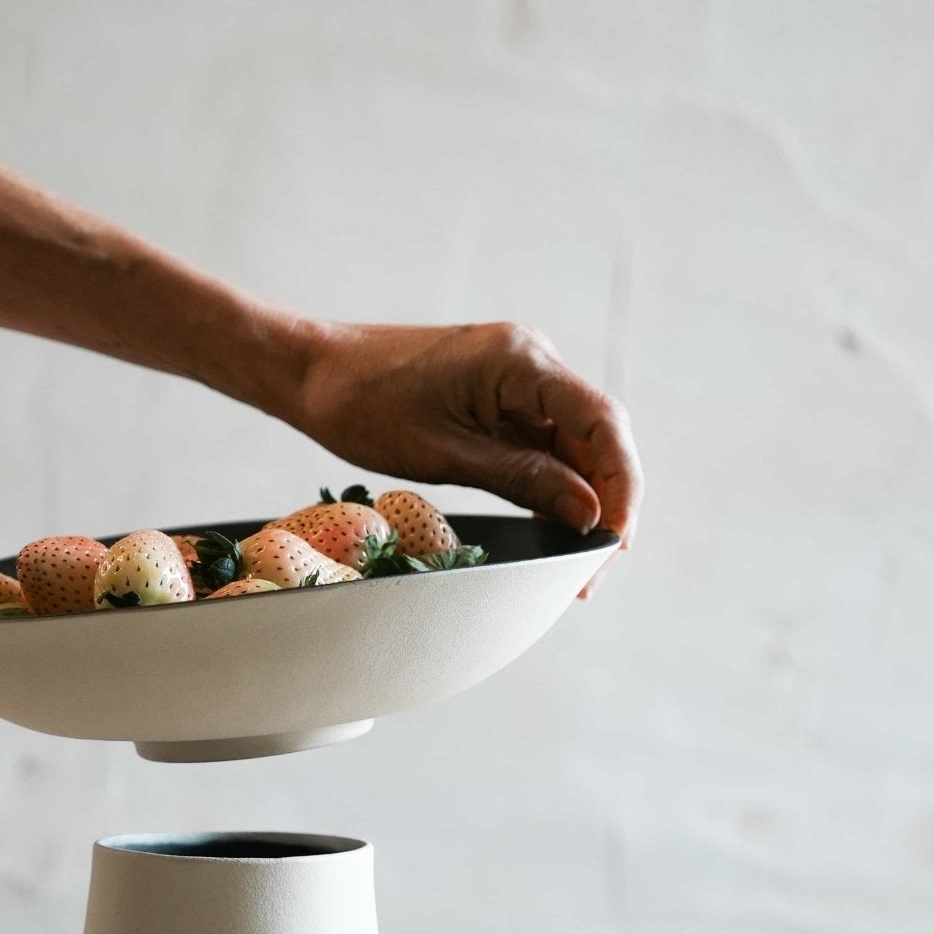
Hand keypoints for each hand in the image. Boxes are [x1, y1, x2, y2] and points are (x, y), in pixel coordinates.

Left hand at [292, 322, 642, 594]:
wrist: (314, 373)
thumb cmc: (365, 406)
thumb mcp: (446, 454)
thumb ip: (523, 480)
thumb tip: (589, 513)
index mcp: (521, 361)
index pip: (602, 423)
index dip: (620, 486)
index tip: (613, 540)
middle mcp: (530, 361)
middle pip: (596, 437)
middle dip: (605, 504)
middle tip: (592, 573)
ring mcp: (515, 378)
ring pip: (572, 445)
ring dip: (580, 500)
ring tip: (575, 565)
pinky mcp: (497, 396)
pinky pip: (541, 443)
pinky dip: (549, 485)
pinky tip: (550, 528)